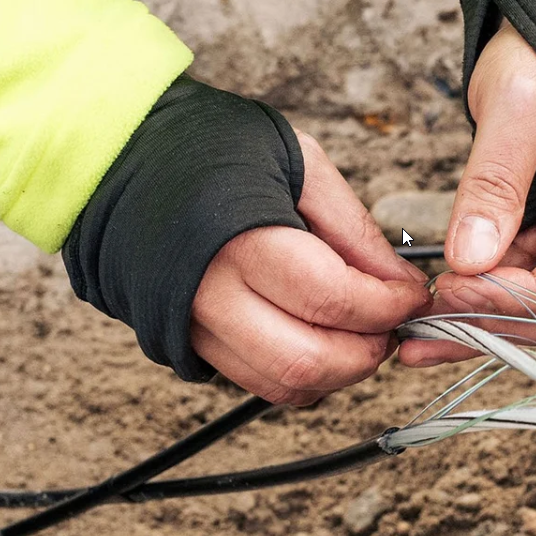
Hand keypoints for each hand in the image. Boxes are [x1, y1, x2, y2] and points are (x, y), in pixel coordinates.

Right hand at [191, 132, 431, 404]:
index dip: (387, 306)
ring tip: (363, 331)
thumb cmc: (211, 150)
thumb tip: (399, 280)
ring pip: (284, 385)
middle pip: (308, 361)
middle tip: (393, 323)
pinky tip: (324, 339)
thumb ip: (353, 228)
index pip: (333, 300)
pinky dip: (305, 376)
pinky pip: (259, 383)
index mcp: (240, 239)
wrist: (124, 159)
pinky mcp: (189, 344)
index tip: (412, 295)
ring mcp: (194, 327)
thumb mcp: (299, 163)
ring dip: (340, 372)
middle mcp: (209, 294)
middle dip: (368, 352)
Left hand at [397, 21, 535, 366]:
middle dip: (507, 323)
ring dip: (489, 323)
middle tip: (436, 324)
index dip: (528, 299)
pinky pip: (527, 280)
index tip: (461, 292)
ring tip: (421, 334)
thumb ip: (498, 183)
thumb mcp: (520, 105)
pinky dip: (484, 299)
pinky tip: (436, 308)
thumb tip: (470, 262)